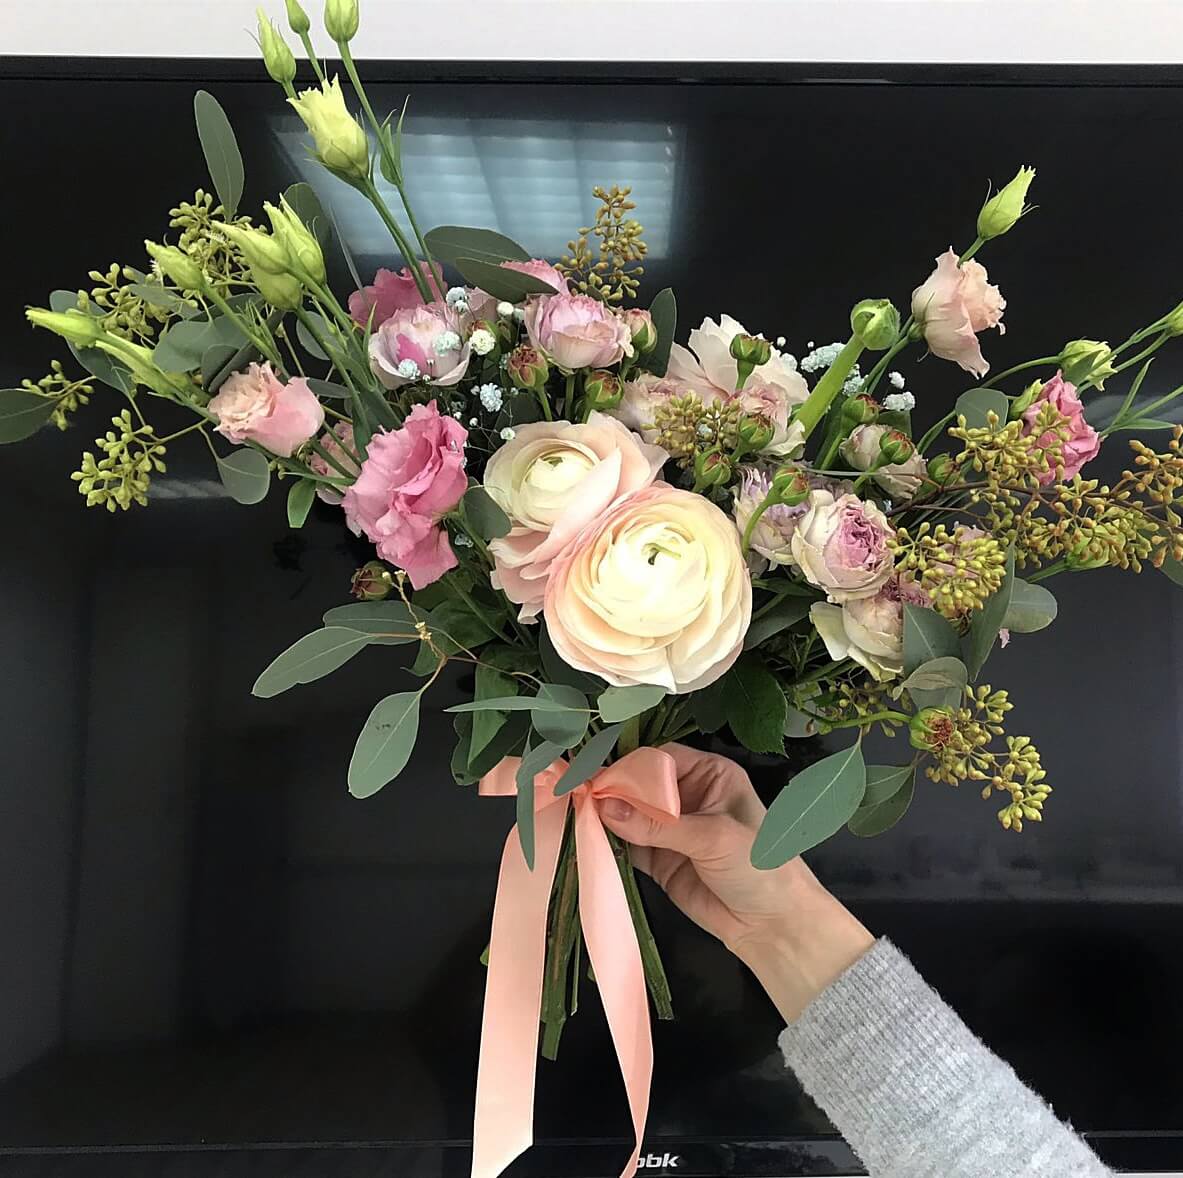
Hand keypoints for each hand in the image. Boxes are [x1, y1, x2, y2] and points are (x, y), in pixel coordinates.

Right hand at [599, 743, 873, 1022]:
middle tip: (580, 799)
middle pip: (640, 786)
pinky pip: (628, 845)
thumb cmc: (758, 867)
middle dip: (613, 793)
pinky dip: (610, 845)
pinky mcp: (659, 860)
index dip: (630, 769)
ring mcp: (671, 829)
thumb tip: (605, 806)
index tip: (599, 781)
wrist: (772, 926)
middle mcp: (687, 795)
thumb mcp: (712, 838)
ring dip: (607, 819)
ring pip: (630, 815)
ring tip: (578, 818)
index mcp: (709, 775)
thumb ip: (658, 824)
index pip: (660, 760)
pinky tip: (590, 842)